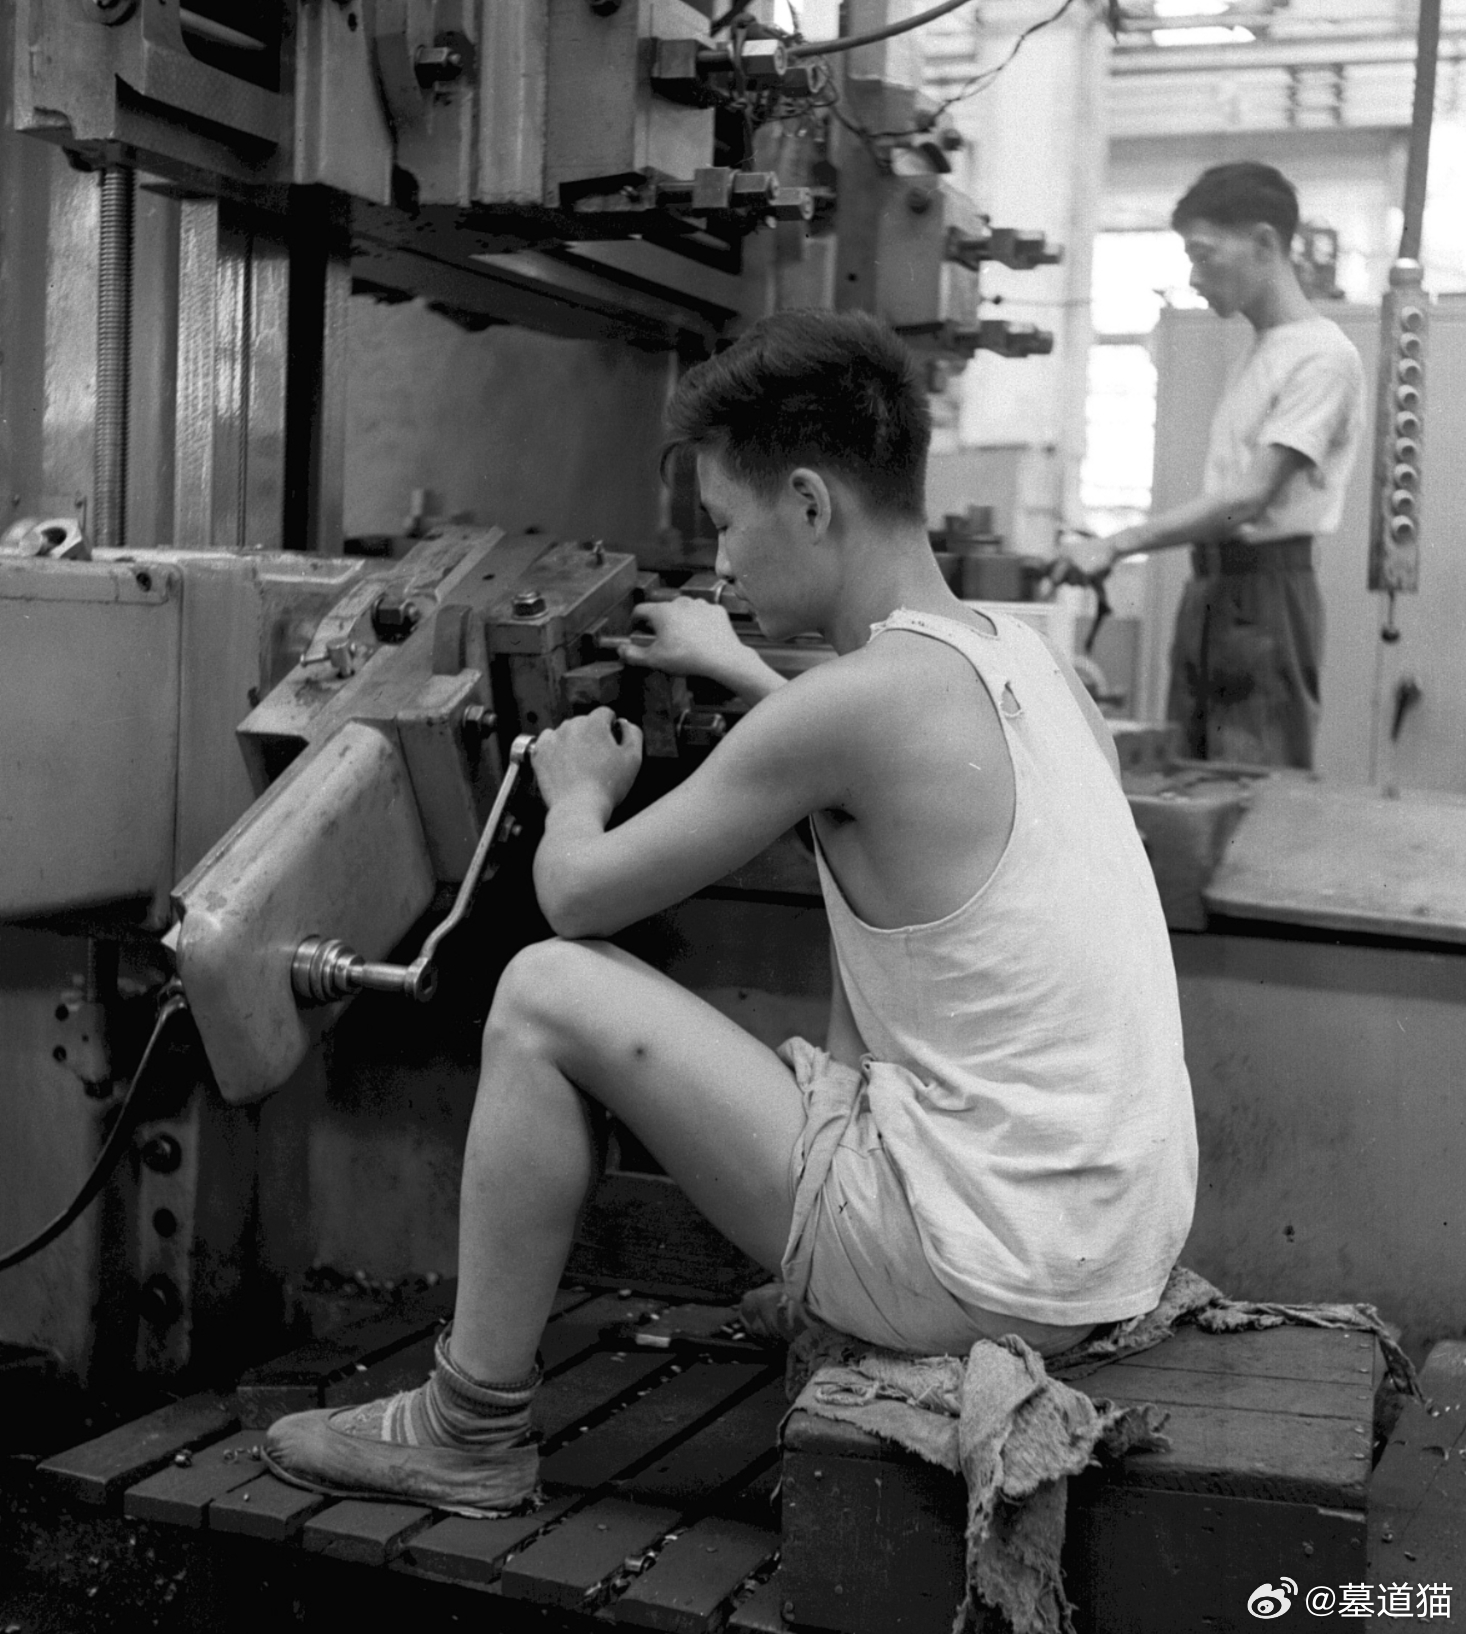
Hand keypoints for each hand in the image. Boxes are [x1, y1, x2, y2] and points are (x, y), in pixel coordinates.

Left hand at [530, 708, 642, 818]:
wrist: (578, 808)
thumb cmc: (606, 787)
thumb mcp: (633, 759)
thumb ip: (633, 733)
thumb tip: (624, 723)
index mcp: (594, 724)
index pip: (605, 713)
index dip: (611, 728)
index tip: (611, 744)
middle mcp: (571, 726)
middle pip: (585, 723)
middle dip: (592, 736)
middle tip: (598, 760)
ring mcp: (553, 739)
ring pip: (566, 732)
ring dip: (573, 742)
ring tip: (581, 766)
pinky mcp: (539, 752)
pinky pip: (548, 742)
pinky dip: (555, 749)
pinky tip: (564, 764)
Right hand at [614, 597, 746, 683]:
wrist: (721, 658)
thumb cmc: (688, 657)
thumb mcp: (655, 659)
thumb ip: (634, 654)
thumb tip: (621, 651)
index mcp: (661, 612)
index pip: (641, 610)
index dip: (635, 619)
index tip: (636, 626)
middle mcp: (680, 603)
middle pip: (663, 609)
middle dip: (660, 621)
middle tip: (663, 638)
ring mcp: (700, 604)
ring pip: (685, 609)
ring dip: (681, 620)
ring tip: (684, 638)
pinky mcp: (716, 610)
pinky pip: (704, 614)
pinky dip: (701, 622)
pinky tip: (701, 635)